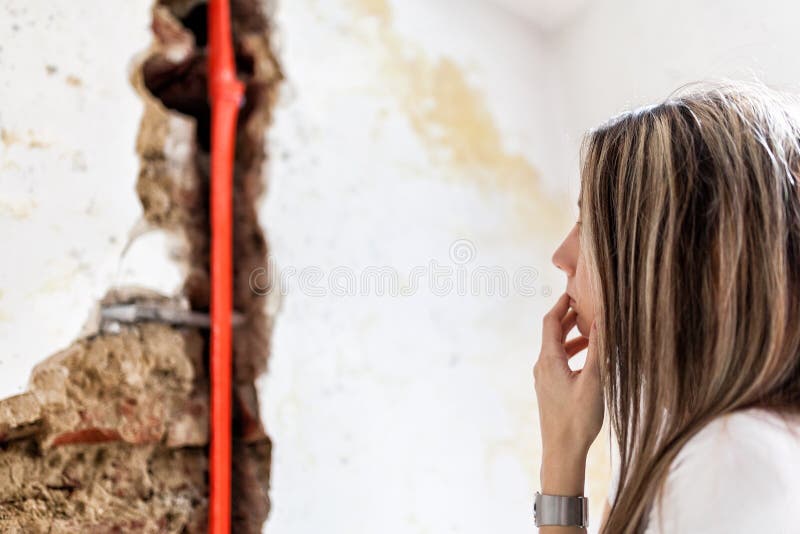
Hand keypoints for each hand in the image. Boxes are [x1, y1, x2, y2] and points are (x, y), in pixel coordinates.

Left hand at [533, 292, 603, 460]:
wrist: (561, 452)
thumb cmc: (578, 418)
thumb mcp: (593, 381)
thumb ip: (598, 349)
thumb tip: (601, 319)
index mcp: (549, 359)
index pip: (551, 322)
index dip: (562, 304)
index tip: (574, 290)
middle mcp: (542, 366)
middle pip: (553, 333)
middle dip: (570, 318)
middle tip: (588, 305)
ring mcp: (544, 378)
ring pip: (557, 349)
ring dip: (574, 337)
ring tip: (595, 331)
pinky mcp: (550, 389)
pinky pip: (560, 362)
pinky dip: (573, 353)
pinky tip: (590, 359)